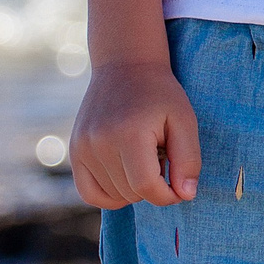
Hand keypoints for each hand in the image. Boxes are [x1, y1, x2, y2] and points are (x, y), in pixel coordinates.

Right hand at [70, 61, 201, 208]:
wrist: (124, 67)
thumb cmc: (160, 94)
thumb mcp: (184, 120)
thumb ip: (188, 159)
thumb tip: (185, 195)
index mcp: (128, 134)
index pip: (145, 186)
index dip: (168, 195)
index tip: (180, 188)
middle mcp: (98, 143)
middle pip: (130, 193)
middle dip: (153, 187)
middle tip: (162, 159)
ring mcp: (82, 148)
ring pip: (112, 196)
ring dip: (134, 189)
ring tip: (145, 159)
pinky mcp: (75, 152)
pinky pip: (89, 193)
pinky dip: (110, 195)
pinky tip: (127, 179)